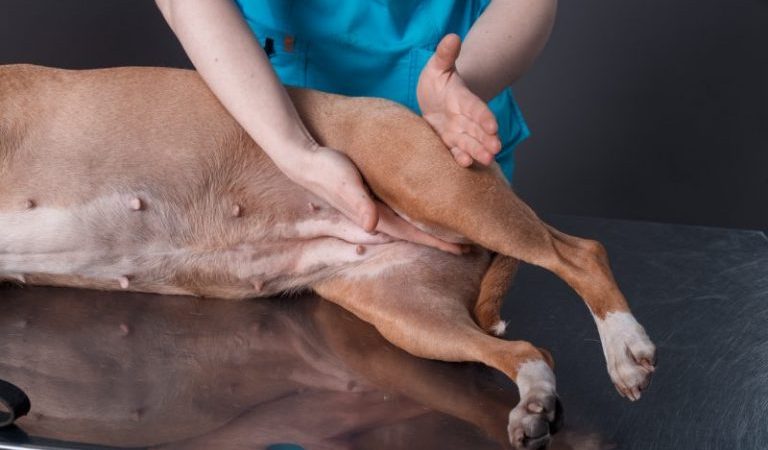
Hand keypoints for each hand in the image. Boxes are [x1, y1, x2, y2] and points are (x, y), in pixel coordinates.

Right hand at [282, 144, 463, 254]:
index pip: (413, 233)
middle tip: (469, 247)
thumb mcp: (341, 182)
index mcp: (374, 215)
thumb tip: (370, 224)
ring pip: (409, 223)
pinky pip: (399, 210)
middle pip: (415, 233)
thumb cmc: (323, 167)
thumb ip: (356, 202)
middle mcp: (375, 216)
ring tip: (454, 234)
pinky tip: (426, 212)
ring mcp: (372, 208)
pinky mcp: (369, 197)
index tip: (463, 248)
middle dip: (440, 241)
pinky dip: (416, 215)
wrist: (301, 158)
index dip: (439, 242)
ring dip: (430, 230)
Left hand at [417, 34, 501, 166]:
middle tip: (496, 148)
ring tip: (488, 160)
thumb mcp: (437, 66)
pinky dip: (461, 157)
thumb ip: (445, 54)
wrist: (433, 99)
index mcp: (462, 98)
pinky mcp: (448, 141)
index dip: (484, 116)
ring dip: (479, 151)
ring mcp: (457, 130)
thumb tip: (452, 37)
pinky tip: (465, 163)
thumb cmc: (437, 80)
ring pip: (469, 141)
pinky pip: (455, 150)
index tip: (493, 126)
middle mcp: (462, 117)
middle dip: (487, 139)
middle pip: (477, 128)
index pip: (475, 108)